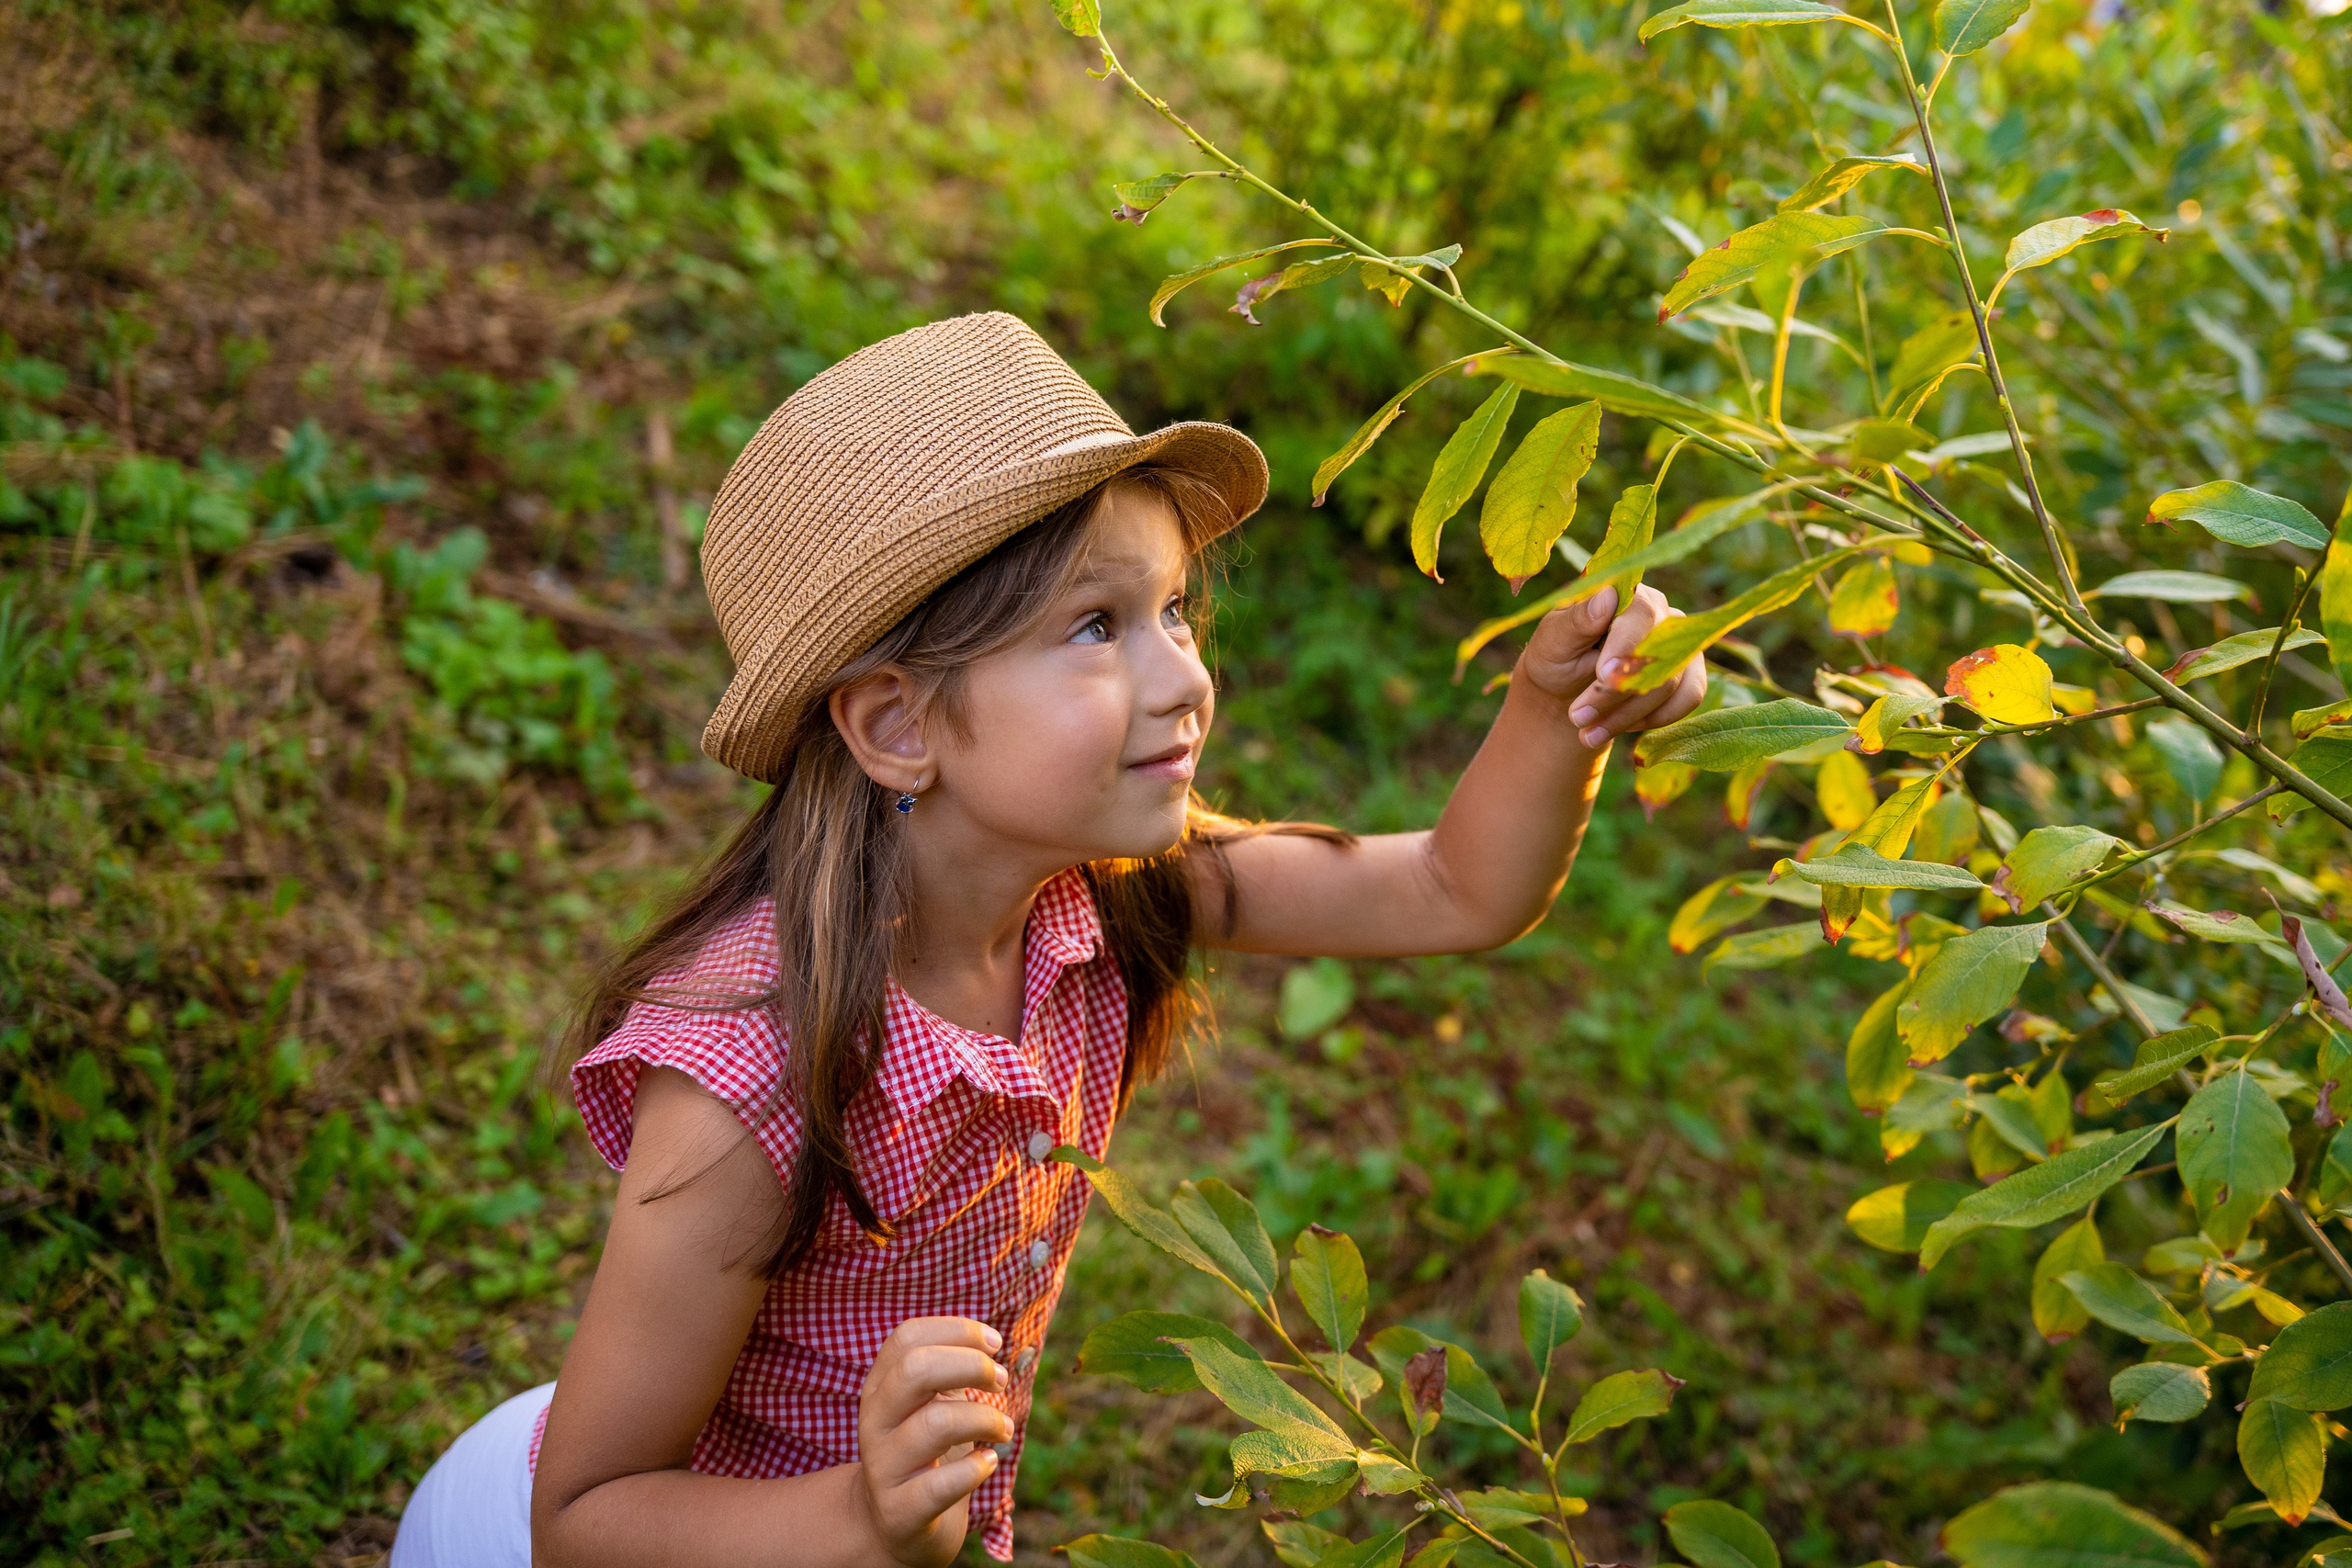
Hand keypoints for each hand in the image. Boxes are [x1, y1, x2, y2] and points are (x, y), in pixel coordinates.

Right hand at [853, 1317, 1013, 1567]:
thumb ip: (950, 1370)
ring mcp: (882, 1467)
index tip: (995, 1343)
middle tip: (1000, 1380)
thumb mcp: (930, 1404)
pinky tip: (988, 1462)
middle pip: (915, 1369)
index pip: (907, 1337)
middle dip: (971, 1365)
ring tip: (1003, 1429)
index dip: (958, 1330)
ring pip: (935, 1423)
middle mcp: (874, 1421)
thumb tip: (991, 1341)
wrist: (894, 1525)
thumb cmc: (925, 1453)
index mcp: (880, 1387)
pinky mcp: (899, 1510)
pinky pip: (939, 1485)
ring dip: (985, 1419)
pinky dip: (976, 1469)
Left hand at [1519, 584, 1707, 749]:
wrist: (1566, 692)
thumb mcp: (1553, 641)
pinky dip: (1652, 719)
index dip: (1625, 647)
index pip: (1640, 614)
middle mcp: (1660, 613)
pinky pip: (1688, 698)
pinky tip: (1619, 726)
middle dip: (1615, 693)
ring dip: (1627, 714)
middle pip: (1656, 653)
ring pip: (1670, 682)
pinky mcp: (1689, 673)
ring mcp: (1680, 643)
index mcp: (1626, 594)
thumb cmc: (1556, 658)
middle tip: (1578, 717)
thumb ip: (1578, 621)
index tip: (1602, 676)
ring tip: (1587, 733)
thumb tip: (1607, 596)